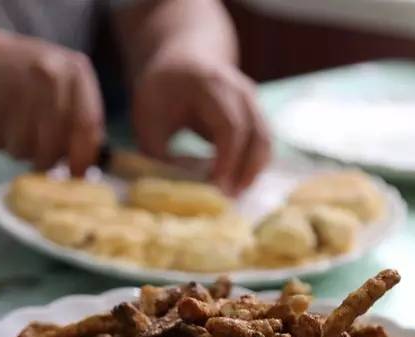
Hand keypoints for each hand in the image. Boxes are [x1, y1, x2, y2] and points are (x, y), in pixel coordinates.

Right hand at [0, 22, 103, 173]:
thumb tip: (87, 164)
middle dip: (44, 159)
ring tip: (8, 122)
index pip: (89, 125)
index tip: (76, 174)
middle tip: (34, 150)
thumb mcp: (56, 83)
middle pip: (55, 146)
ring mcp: (16, 86)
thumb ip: (76, 117)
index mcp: (75, 69)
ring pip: (25, 150)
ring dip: (16, 148)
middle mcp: (50, 74)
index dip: (83, 157)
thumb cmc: (17, 75)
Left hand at [131, 51, 270, 193]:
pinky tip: (236, 183)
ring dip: (253, 171)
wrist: (183, 59)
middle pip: (258, 134)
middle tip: (229, 200)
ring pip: (266, 141)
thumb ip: (160, 153)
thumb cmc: (162, 91)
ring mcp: (253, 100)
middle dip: (246, 170)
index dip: (227, 160)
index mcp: (210, 83)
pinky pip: (263, 143)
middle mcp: (240, 89)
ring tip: (233, 195)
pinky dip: (253, 165)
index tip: (216, 188)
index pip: (231, 126)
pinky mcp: (256, 114)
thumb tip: (182, 187)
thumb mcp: (147, 119)